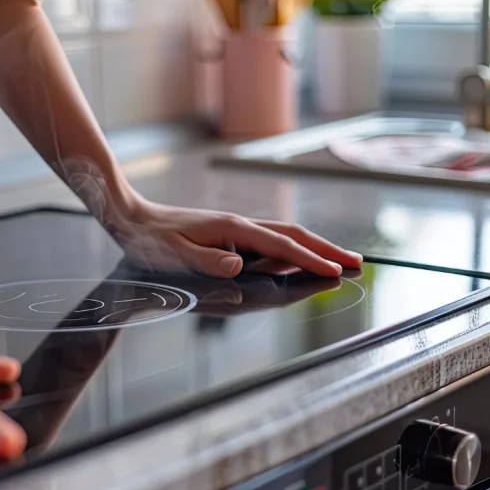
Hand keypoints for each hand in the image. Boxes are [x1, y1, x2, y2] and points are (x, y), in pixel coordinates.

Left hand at [110, 199, 362, 278]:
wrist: (132, 217)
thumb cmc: (151, 240)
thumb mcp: (174, 253)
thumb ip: (207, 260)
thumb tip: (239, 265)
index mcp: (232, 229)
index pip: (281, 247)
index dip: (310, 261)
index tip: (335, 272)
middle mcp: (239, 226)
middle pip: (293, 236)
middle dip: (325, 250)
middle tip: (356, 264)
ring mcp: (235, 230)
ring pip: (284, 239)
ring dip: (313, 250)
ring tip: (338, 263)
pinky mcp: (228, 236)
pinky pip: (268, 245)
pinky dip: (291, 253)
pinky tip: (297, 262)